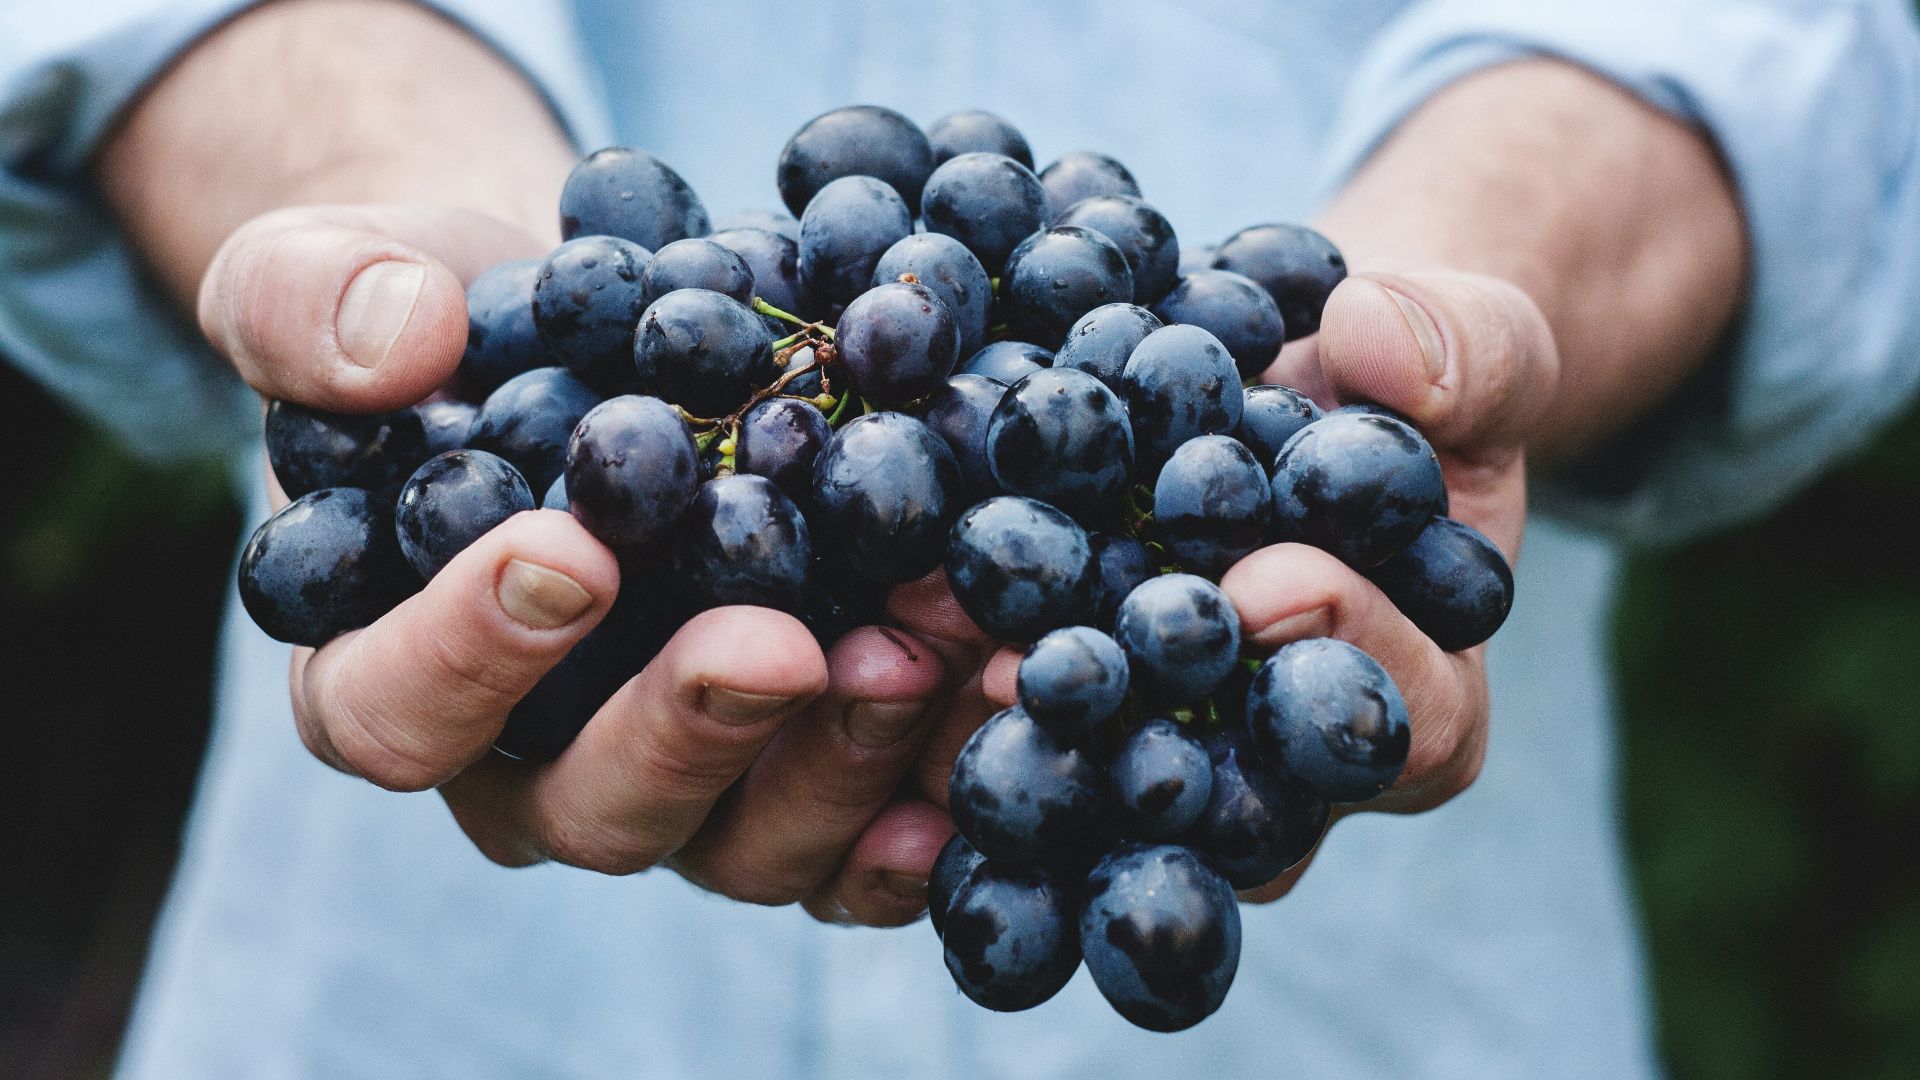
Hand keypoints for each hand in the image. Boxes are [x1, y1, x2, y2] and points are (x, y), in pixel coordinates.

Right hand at [200, 203, 966, 924]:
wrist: (594, 336)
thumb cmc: (447, 322)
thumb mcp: (338, 274)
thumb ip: (312, 302)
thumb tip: (395, 342)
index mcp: (388, 674)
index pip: (394, 712)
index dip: (467, 655)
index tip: (568, 552)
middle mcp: (532, 767)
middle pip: (594, 808)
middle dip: (693, 730)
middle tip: (781, 644)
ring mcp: (681, 786)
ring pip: (747, 840)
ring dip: (844, 759)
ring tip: (930, 649)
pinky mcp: (797, 775)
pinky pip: (862, 837)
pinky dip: (934, 792)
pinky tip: (1000, 719)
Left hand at [955, 264, 1559, 899]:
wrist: (1302, 391)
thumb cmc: (1408, 383)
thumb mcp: (1474, 345)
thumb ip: (1465, 350)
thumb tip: (1377, 341)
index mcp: (1421, 702)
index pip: (1404, 720)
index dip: (1345, 653)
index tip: (1266, 580)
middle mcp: (1288, 769)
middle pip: (1231, 796)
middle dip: (1142, 728)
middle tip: (1048, 668)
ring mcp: (1173, 755)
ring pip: (1104, 788)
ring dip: (1016, 730)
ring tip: (935, 653)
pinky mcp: (1075, 718)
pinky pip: (1018, 730)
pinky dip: (949, 684)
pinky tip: (874, 634)